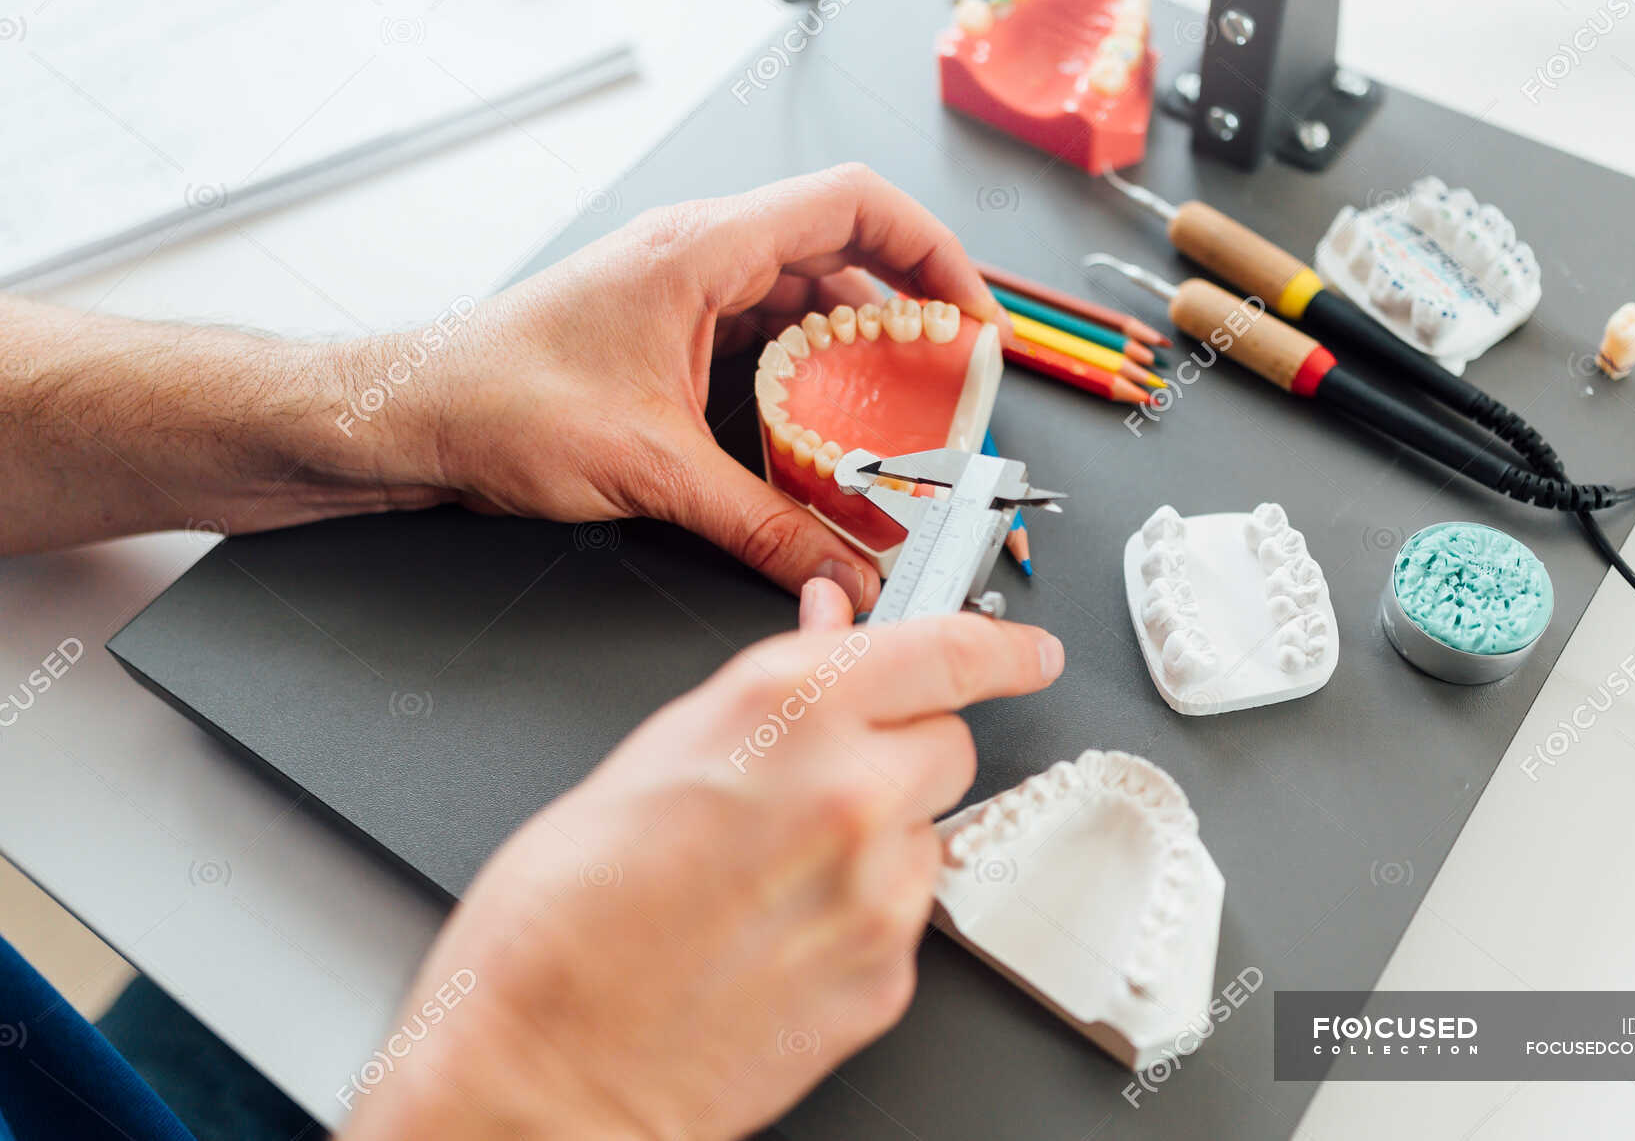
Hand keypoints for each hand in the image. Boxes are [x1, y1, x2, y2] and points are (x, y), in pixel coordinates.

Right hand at [338, 586, 1062, 1140]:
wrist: (544, 1072)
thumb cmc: (560, 919)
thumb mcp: (655, 756)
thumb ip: (772, 689)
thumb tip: (832, 630)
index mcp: (789, 709)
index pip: (947, 651)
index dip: (998, 646)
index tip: (1023, 651)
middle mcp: (852, 790)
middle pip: (952, 745)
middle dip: (904, 753)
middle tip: (823, 785)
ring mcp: (881, 892)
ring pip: (931, 834)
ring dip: (882, 839)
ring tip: (776, 875)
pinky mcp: (889, 976)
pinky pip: (908, 918)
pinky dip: (864, 916)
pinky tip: (782, 934)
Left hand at [339, 164, 1006, 610]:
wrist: (409, 417)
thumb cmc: (496, 402)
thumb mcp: (651, 470)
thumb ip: (763, 525)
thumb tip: (844, 564)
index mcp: (702, 249)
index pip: (854, 206)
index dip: (932, 250)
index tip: (972, 315)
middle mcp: (699, 256)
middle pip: (842, 255)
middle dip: (908, 315)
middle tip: (953, 381)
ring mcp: (684, 292)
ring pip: (805, 301)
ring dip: (860, 353)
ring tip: (903, 414)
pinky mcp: (669, 334)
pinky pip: (765, 339)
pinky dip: (809, 378)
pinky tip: (828, 431)